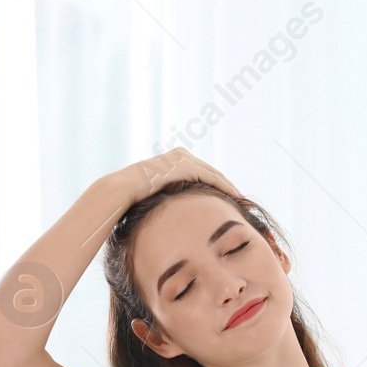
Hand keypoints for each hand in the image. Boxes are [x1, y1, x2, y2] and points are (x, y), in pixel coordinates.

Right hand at [112, 147, 242, 205]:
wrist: (124, 188)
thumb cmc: (134, 196)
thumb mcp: (155, 193)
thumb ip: (168, 195)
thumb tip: (171, 212)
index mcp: (175, 159)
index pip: (202, 172)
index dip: (217, 184)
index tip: (228, 196)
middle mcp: (181, 154)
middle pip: (211, 172)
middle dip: (227, 185)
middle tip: (241, 198)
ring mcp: (184, 158)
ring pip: (215, 174)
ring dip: (230, 187)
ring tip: (242, 200)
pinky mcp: (187, 166)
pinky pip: (212, 178)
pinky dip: (225, 187)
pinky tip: (236, 197)